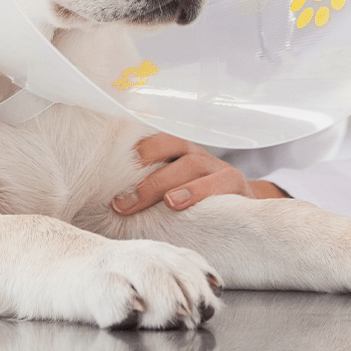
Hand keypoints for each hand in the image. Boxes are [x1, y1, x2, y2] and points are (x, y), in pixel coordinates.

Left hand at [112, 132, 288, 215]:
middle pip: (171, 151)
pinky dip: (198, 192)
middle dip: (146, 178)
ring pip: (192, 165)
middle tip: (122, 202)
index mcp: (176, 153)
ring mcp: (216, 167)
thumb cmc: (194, 202)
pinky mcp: (235, 184)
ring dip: (170, 183)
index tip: (113, 165)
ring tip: (160, 201)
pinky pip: (221, 183)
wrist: (241, 211)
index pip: (155, 139)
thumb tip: (109, 205)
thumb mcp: (170, 192)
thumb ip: (146, 191)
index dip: (137, 147)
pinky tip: (179, 204)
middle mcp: (195, 155)